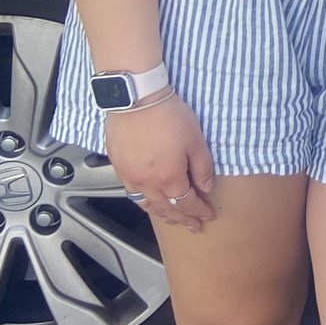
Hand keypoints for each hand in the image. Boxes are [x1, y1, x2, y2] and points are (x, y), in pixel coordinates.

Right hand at [104, 94, 216, 229]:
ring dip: (160, 214)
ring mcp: (129, 176)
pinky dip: (143, 200)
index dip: (199, 212)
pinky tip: (148, 198)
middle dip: (181, 219)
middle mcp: (146, 182)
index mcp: (168, 178)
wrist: (137, 99)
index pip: (186, 204)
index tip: (208, 215)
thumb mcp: (196, 141)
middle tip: (193, 226)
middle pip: (165, 209)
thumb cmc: (169, 116)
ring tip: (171, 217)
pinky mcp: (118, 166)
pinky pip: (131, 191)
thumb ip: (202, 168)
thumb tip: (206, 187)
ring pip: (145, 204)